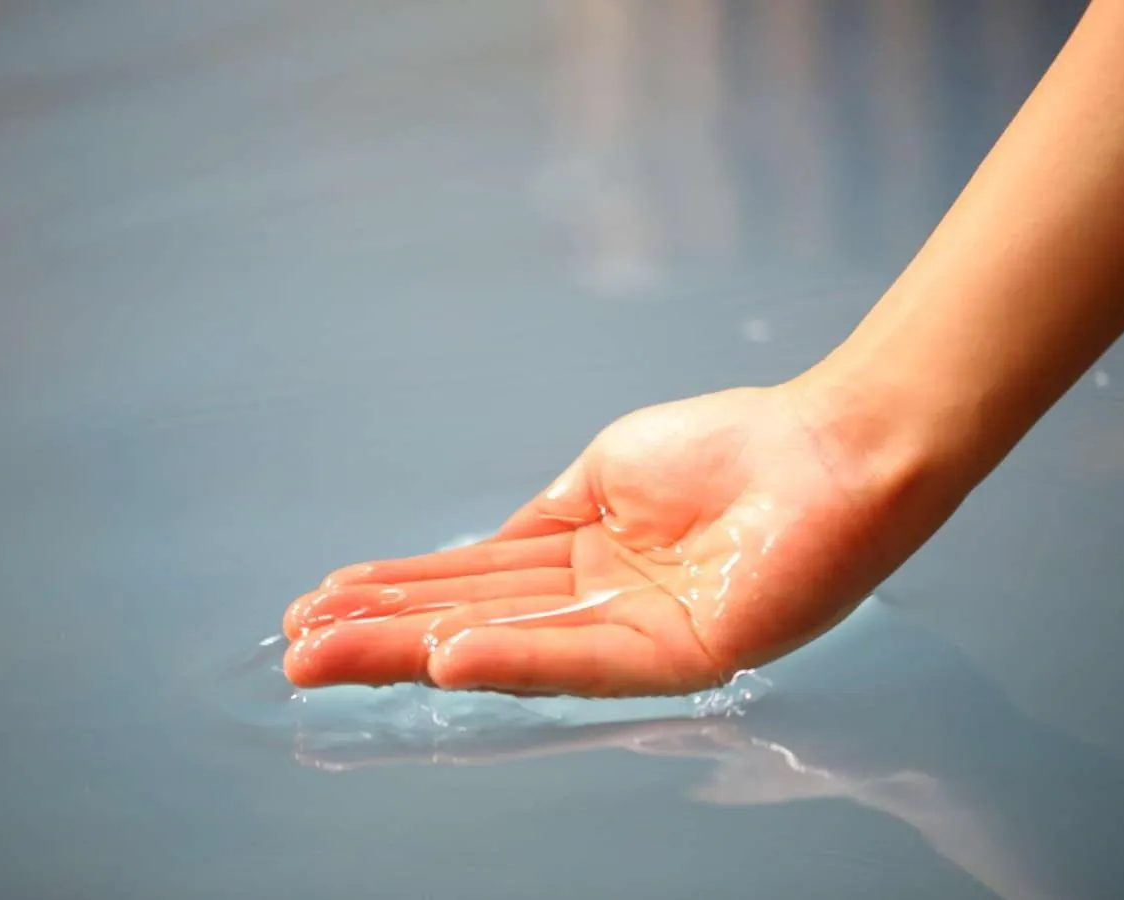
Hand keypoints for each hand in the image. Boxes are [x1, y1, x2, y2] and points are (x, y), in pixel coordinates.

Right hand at [282, 381, 939, 696]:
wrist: (828, 452)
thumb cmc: (727, 448)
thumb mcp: (604, 471)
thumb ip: (544, 519)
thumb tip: (484, 551)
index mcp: (577, 563)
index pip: (470, 583)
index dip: (395, 589)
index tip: (320, 596)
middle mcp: (595, 609)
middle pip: (471, 621)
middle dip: (379, 635)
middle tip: (294, 649)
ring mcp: (633, 637)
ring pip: (508, 649)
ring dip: (415, 655)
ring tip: (329, 660)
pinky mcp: (682, 656)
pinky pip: (583, 659)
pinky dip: (512, 659)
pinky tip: (444, 661)